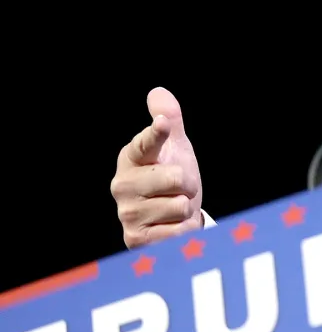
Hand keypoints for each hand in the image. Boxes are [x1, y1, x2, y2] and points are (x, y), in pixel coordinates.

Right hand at [111, 87, 203, 247]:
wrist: (169, 218)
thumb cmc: (169, 175)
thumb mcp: (174, 146)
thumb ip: (169, 119)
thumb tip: (158, 92)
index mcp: (132, 157)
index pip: (146, 142)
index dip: (156, 133)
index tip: (163, 124)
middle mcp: (122, 185)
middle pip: (176, 178)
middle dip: (188, 184)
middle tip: (179, 189)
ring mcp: (127, 214)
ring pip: (180, 205)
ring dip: (185, 209)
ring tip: (172, 209)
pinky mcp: (136, 240)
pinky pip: (178, 231)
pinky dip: (182, 230)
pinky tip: (170, 228)